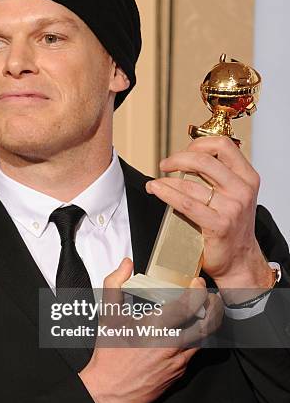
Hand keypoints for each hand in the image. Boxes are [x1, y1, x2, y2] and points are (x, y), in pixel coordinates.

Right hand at [79, 258, 222, 402]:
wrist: (110, 391)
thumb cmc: (109, 353)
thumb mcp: (108, 315)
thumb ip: (115, 284)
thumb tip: (126, 264)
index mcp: (155, 327)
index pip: (188, 305)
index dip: (198, 291)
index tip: (197, 283)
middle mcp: (171, 344)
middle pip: (207, 322)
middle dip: (214, 306)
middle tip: (211, 296)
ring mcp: (178, 361)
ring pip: (205, 338)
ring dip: (209, 321)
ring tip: (207, 310)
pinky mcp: (180, 373)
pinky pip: (196, 352)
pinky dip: (198, 338)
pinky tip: (192, 331)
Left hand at [145, 136, 272, 292]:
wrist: (239, 259)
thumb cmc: (232, 226)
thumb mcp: (233, 194)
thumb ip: (218, 175)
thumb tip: (187, 158)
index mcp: (247, 177)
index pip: (223, 145)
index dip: (198, 143)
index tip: (184, 151)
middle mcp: (242, 190)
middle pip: (204, 160)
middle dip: (177, 159)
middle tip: (165, 165)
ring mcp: (231, 208)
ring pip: (190, 183)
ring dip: (166, 180)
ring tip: (155, 183)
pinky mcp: (218, 225)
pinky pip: (186, 203)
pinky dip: (166, 193)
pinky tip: (157, 190)